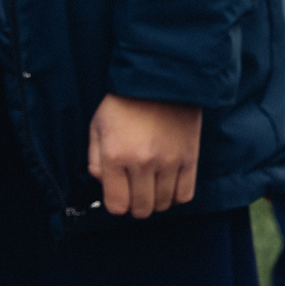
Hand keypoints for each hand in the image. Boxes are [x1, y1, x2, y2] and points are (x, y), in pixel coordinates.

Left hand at [88, 94, 203, 217]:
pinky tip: (170, 184)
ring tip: (154, 185)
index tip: (120, 195)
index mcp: (115, 156)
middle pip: (141, 209)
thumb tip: (104, 184)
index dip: (118, 204)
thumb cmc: (126, 101)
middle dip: (136, 205)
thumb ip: (95, 160)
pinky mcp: (189, 157)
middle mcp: (142, 162)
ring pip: (163, 204)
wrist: (162, 76)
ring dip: (157, 200)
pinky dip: (177, 195)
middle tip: (137, 191)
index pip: (117, 205)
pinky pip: (185, 193)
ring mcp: (168, 161)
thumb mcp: (98, 127)